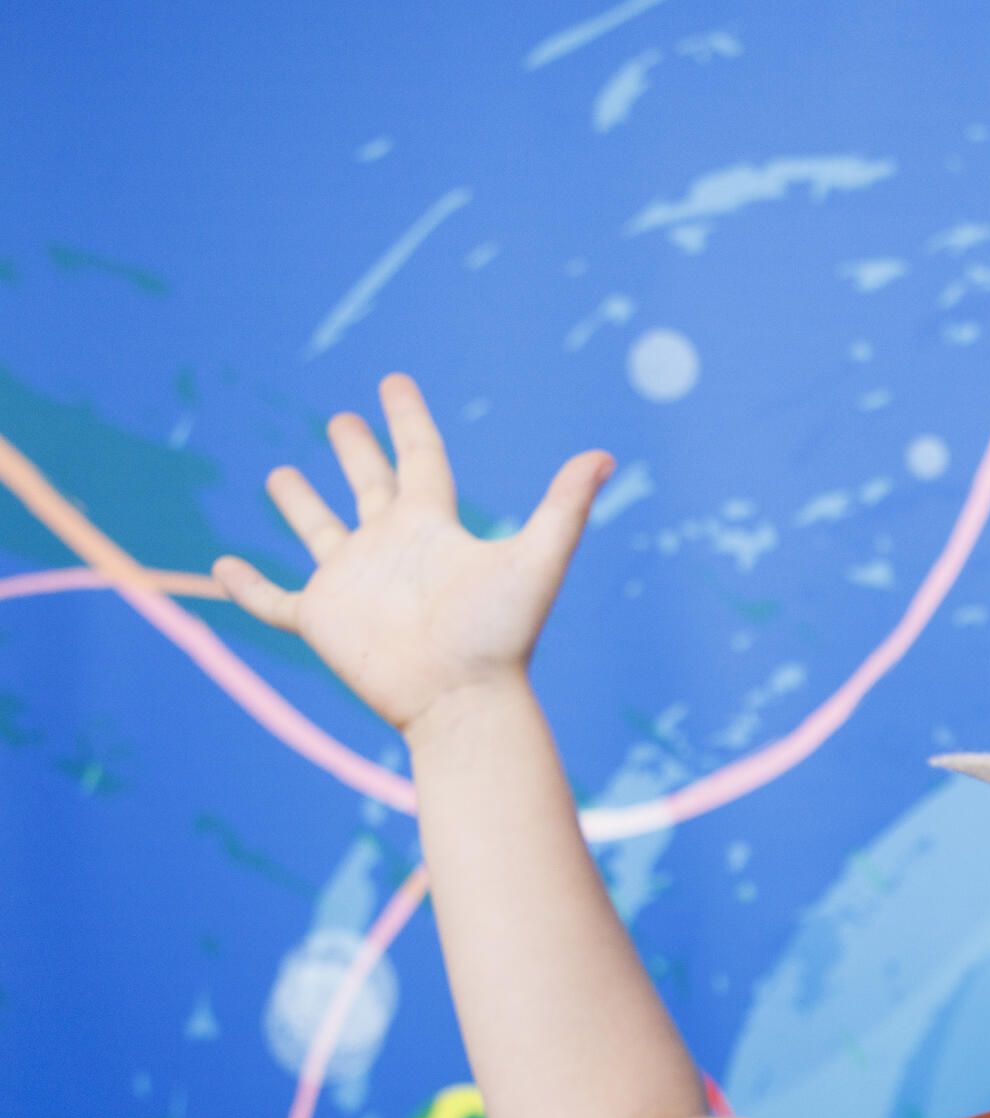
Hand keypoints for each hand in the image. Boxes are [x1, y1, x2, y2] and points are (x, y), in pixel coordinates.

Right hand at [211, 374, 611, 736]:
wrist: (464, 699)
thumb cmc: (500, 634)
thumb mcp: (536, 561)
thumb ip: (565, 507)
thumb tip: (605, 456)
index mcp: (433, 528)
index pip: (419, 459)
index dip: (407, 420)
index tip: (394, 382)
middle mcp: (391, 549)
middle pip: (370, 487)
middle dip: (357, 452)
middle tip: (342, 419)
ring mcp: (353, 583)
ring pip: (320, 533)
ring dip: (300, 505)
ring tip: (280, 475)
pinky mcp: (322, 620)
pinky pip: (275, 602)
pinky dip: (245, 587)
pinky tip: (222, 567)